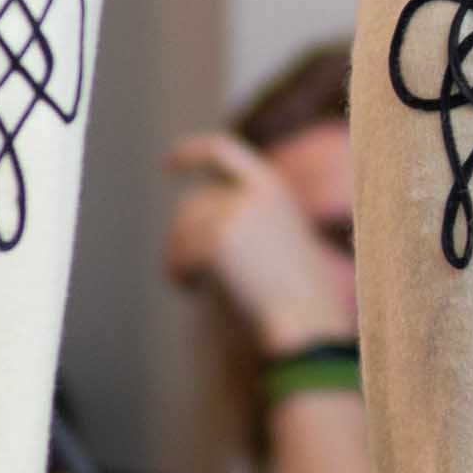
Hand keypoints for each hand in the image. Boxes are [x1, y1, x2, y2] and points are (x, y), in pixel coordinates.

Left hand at [163, 126, 353, 354]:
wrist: (305, 321)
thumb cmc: (291, 296)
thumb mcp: (273, 246)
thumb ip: (240, 222)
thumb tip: (188, 217)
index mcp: (273, 189)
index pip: (223, 151)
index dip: (192, 153)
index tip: (167, 165)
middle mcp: (255, 192)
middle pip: (191, 206)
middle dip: (182, 239)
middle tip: (187, 277)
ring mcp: (238, 212)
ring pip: (182, 230)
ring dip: (180, 260)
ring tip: (198, 287)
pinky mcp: (220, 237)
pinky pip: (179, 254)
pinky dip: (179, 276)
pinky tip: (196, 293)